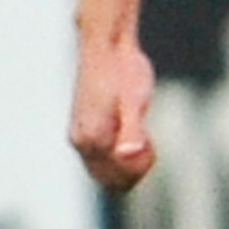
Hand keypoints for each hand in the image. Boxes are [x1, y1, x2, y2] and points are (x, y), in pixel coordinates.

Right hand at [70, 36, 157, 192]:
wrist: (110, 47)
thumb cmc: (125, 72)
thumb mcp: (135, 103)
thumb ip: (132, 132)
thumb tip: (128, 154)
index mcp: (90, 139)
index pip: (118, 178)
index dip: (140, 166)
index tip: (147, 138)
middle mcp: (81, 142)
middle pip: (113, 181)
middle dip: (135, 168)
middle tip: (145, 136)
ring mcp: (83, 138)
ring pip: (110, 173)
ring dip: (130, 162)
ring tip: (140, 131)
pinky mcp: (90, 131)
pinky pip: (108, 159)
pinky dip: (124, 154)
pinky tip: (135, 130)